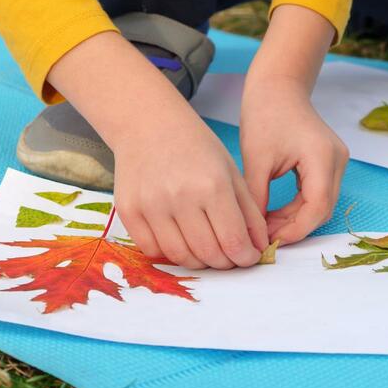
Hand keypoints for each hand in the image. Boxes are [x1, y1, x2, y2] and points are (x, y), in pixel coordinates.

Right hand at [46, 31, 267, 269]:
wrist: (148, 124)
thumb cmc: (196, 147)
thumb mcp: (231, 173)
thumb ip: (249, 213)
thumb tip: (258, 249)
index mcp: (212, 185)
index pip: (233, 241)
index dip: (245, 257)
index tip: (249, 256)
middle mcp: (180, 197)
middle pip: (208, 254)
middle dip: (225, 262)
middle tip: (230, 256)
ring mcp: (151, 206)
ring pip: (180, 256)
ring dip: (199, 262)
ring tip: (208, 250)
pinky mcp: (128, 211)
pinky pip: (152, 250)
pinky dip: (170, 254)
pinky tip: (182, 241)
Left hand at [240, 78, 348, 243]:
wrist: (278, 87)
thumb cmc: (265, 114)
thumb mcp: (256, 159)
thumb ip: (257, 197)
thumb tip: (254, 232)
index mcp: (322, 157)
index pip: (317, 207)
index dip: (295, 230)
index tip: (270, 241)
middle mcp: (337, 160)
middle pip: (322, 209)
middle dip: (294, 227)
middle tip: (264, 237)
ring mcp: (337, 161)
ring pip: (321, 204)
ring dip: (296, 219)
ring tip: (267, 226)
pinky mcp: (330, 163)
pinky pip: (318, 194)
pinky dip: (298, 207)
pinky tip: (276, 213)